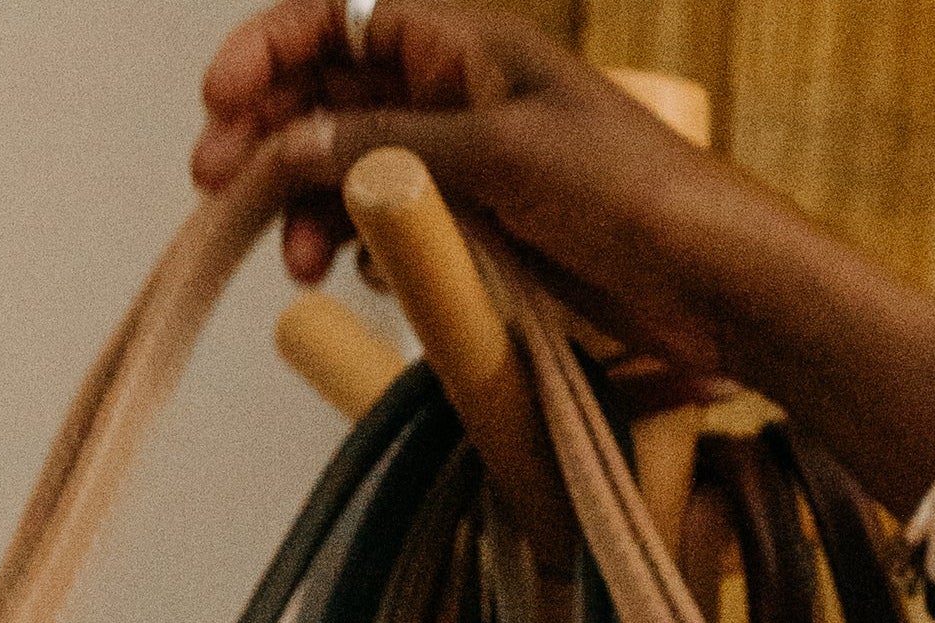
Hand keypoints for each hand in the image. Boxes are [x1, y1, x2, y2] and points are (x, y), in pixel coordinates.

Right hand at [193, 1, 729, 382]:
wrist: (716, 284)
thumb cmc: (630, 195)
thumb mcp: (492, 155)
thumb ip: (382, 144)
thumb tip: (286, 142)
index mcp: (460, 44)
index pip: (333, 20)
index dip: (267, 54)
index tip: (217, 105)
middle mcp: (456, 95)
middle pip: (330, 96)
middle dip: (270, 138)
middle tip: (222, 193)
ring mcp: (469, 167)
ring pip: (355, 169)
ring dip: (311, 206)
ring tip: (298, 263)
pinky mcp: (488, 235)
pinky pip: (400, 228)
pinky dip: (365, 246)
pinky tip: (358, 275)